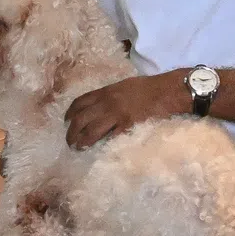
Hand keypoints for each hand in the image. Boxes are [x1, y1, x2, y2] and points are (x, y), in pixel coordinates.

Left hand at [65, 71, 187, 149]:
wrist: (168, 91)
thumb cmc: (150, 87)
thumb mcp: (125, 86)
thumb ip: (112, 95)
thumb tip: (103, 104)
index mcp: (106, 91)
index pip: (80, 102)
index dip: (70, 113)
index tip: (66, 121)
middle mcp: (107, 102)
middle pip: (81, 118)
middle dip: (72, 131)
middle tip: (70, 141)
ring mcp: (116, 114)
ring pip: (91, 129)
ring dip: (82, 140)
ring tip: (78, 147)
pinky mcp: (127, 125)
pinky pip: (111, 136)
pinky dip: (103, 143)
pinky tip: (99, 149)